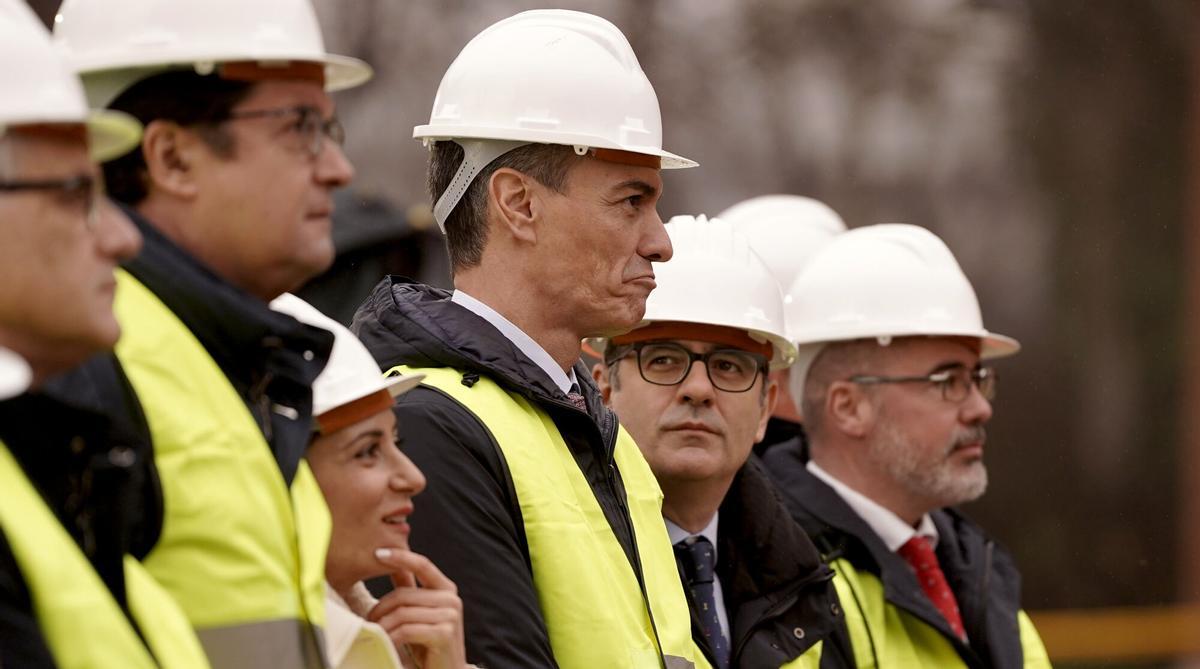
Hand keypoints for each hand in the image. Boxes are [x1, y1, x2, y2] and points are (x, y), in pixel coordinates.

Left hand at [368, 548, 466, 668]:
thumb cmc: (429, 644)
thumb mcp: (420, 613)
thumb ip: (409, 591)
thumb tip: (388, 563)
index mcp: (446, 589)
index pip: (422, 564)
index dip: (400, 557)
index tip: (378, 553)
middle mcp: (451, 599)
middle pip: (404, 595)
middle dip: (379, 609)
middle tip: (367, 622)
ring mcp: (450, 616)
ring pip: (402, 613)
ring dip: (382, 626)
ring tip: (375, 635)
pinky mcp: (444, 634)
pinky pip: (406, 631)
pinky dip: (391, 638)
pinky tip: (386, 644)